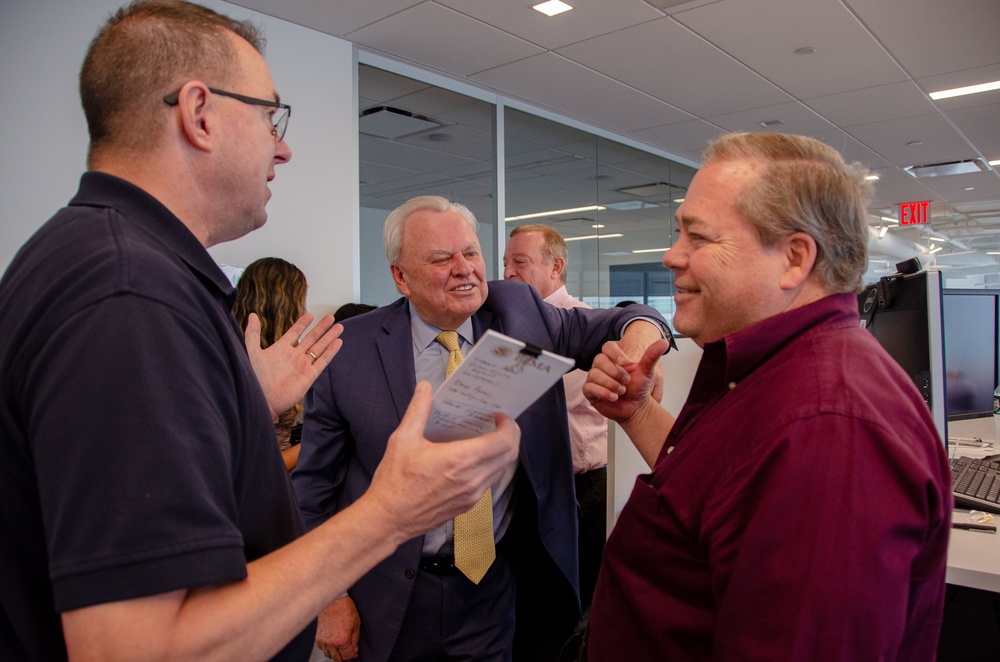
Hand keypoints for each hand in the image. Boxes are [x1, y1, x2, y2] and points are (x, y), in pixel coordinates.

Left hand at [245, 313, 342, 419]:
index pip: (295, 333)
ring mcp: (303, 366)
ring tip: (339, 326)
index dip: (302, 324)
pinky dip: (331, 352)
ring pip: (319, 348)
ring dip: (329, 337)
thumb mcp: (252, 353)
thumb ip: (252, 334)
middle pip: (311, 338)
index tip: (310, 315)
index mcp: (280, 350)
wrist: (261, 400)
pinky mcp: (310, 376)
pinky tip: (338, 342)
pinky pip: (323, 361)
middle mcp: (294, 356)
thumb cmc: (254, 379)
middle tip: (331, 317)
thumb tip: (253, 315)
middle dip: (321, 328)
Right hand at [316, 596, 359, 660]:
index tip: (355, 654)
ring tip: (341, 650)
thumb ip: (355, 640)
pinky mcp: (318, 637)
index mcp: (343, 640)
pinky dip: (328, 649)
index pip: (348, 656)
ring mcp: (324, 641)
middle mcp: (332, 643)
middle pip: (338, 658)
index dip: (353, 656)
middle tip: (349, 653)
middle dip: (345, 657)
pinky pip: (322, 649)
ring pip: (329, 655)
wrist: (333, 601)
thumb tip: (355, 649)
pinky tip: (333, 645)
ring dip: (336, 654)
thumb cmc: (345, 609)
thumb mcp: (356, 624)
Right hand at [367, 381, 519, 539]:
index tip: (500, 415)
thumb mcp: (403, 439)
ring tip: (489, 438)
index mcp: (460, 460)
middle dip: (511, 436)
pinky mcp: (467, 506)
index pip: (503, 441)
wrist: (388, 519)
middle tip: (500, 424)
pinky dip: (491, 467)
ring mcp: (472, 496)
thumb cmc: (394, 480)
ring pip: (501, 470)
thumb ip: (418, 410)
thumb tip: (425, 387)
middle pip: (509, 455)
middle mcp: (472, 480)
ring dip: (502, 452)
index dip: (509, 426)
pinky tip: (475, 458)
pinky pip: (489, 482)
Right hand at [583, 338, 669, 422]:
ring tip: (621, 391)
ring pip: (594, 374)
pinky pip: (589, 387)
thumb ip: (652, 356)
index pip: (607, 347)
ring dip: (611, 384)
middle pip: (599, 359)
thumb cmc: (638, 388)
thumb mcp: (647, 371)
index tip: (625, 362)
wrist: (635, 408)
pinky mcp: (590, 391)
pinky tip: (614, 397)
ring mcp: (594, 379)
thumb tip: (664, 342)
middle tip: (627, 381)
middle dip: (615, 372)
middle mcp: (602, 367)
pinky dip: (603, 392)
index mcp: (613, 358)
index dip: (615, 353)